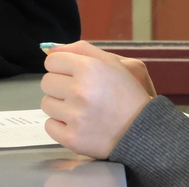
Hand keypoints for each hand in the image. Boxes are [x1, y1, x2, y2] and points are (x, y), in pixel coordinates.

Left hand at [40, 40, 153, 158]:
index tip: (72, 75)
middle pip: (46, 82)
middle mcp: (80, 90)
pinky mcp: (72, 138)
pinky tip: (78, 124)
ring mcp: (75, 116)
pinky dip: (61, 126)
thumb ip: (81, 49)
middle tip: (79, 94)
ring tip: (80, 109)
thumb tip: (50, 50)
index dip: (61, 67)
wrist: (142, 131)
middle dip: (60, 86)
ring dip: (60, 106)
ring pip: (46, 104)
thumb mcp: (112, 62)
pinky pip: (50, 126)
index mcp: (88, 67)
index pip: (51, 61)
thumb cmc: (126, 93)